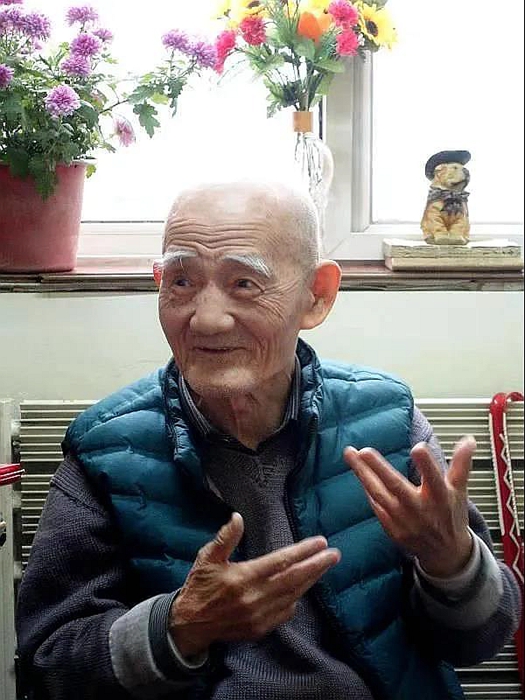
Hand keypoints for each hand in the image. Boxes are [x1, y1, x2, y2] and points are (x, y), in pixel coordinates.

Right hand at [169, 513, 340, 656]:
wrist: (188, 625)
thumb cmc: (199, 586)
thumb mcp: (207, 557)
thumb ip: (225, 538)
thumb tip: (237, 517)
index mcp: (243, 577)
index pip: (281, 561)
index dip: (303, 551)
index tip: (320, 542)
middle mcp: (255, 597)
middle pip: (294, 579)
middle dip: (317, 566)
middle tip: (334, 554)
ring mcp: (259, 615)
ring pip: (293, 595)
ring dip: (311, 581)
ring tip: (324, 567)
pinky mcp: (259, 629)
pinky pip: (285, 612)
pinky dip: (296, 599)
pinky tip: (302, 589)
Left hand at [343, 436, 475, 577]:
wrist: (445, 553)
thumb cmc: (451, 515)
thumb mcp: (459, 490)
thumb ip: (462, 464)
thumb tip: (469, 440)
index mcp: (440, 498)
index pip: (435, 479)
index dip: (427, 464)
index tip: (418, 447)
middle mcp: (421, 510)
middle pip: (397, 486)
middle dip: (379, 469)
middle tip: (364, 451)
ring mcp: (404, 521)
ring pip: (380, 495)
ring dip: (363, 474)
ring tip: (350, 454)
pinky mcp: (392, 529)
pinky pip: (376, 506)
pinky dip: (367, 490)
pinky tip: (358, 472)